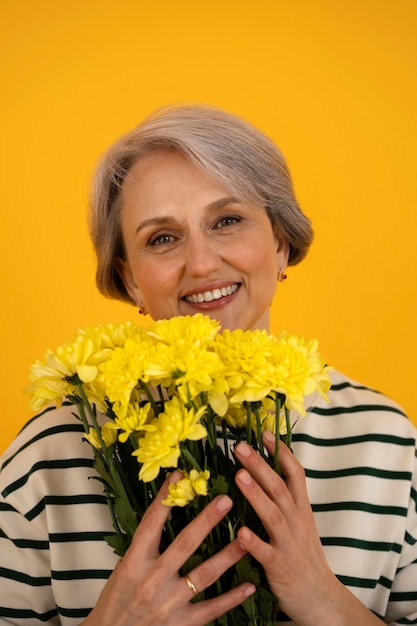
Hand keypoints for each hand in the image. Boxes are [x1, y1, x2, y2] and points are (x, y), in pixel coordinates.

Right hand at [83, 471, 254, 625]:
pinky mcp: (181, 624)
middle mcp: (152, 580)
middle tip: (226, 500)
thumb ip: (144, 546)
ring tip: (247, 538)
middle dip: (207, 520)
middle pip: (185, 544)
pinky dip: (231, 598)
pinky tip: (249, 585)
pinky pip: (211, 609)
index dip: (165, 497)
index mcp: (134, 562)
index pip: (151, 522)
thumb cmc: (117, 601)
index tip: (179, 474)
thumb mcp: (123, 569)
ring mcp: (168, 603)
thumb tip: (164, 511)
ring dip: (228, 555)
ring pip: (204, 575)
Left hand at [234, 432, 382, 625]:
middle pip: (279, 488)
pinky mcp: (280, 569)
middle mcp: (297, 522)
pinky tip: (239, 533)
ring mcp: (289, 545)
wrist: (321, 599)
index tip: (264, 432)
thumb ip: (285, 500)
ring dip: (255, 494)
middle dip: (260, 465)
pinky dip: (253, 543)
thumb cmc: (304, 556)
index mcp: (301, 509)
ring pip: (273, 515)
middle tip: (240, 446)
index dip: (281, 452)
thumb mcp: (301, 523)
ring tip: (239, 475)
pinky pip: (266, 554)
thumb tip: (263, 471)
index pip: (295, 474)